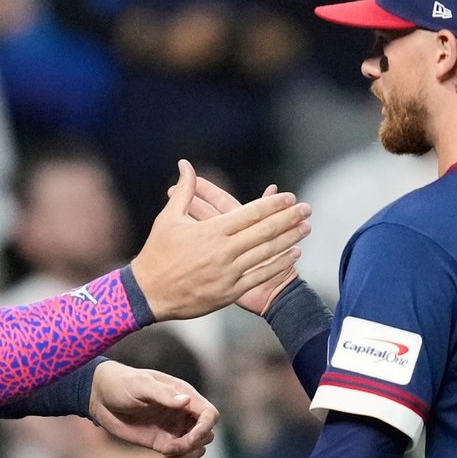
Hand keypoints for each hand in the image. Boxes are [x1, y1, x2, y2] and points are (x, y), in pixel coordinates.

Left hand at [89, 361, 217, 457]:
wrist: (100, 397)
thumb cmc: (121, 383)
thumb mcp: (140, 384)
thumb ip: (163, 393)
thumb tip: (185, 401)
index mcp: (183, 395)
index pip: (209, 414)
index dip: (205, 428)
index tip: (190, 439)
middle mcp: (183, 413)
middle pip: (206, 435)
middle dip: (192, 446)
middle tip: (169, 449)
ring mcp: (174, 430)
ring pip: (196, 450)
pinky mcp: (162, 443)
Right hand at [132, 161, 309, 320]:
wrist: (149, 292)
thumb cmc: (158, 252)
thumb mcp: (169, 218)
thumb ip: (184, 191)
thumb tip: (185, 164)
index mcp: (211, 231)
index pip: (249, 213)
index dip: (272, 205)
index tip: (289, 197)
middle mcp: (223, 250)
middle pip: (264, 231)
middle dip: (288, 218)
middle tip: (307, 208)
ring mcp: (228, 272)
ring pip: (266, 253)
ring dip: (289, 239)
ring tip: (306, 228)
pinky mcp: (230, 291)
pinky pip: (260, 275)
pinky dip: (279, 265)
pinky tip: (293, 254)